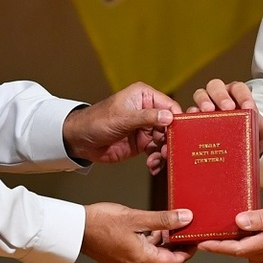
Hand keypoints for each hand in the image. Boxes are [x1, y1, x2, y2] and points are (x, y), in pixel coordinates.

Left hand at [64, 82, 179, 164]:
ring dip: (163, 153)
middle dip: (170, 141)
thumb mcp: (123, 118)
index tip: (182, 134)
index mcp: (144, 96)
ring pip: (165, 141)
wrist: (80, 141)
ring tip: (157, 161)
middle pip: (171, 126)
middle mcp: (148, 111)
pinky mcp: (142, 143)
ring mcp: (146, 128)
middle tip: (167, 152)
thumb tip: (169, 117)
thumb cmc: (96, 121)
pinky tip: (152, 166)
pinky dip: (157, 160)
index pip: (170, 106)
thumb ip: (147, 118)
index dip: (178, 120)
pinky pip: (156, 152)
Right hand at [81, 203, 194, 262]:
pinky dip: (151, 243)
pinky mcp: (121, 259)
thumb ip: (164, 219)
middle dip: (177, 245)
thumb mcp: (137, 218)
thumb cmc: (102, 222)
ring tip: (170, 225)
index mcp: (142, 259)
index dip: (188, 250)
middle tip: (186, 229)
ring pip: (154, 256)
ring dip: (163, 243)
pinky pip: (143, 254)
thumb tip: (187, 218)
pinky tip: (152, 227)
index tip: (196, 238)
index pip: (174, 261)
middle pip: (165, 260)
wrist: (76, 228)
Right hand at [189, 78, 262, 144]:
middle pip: (216, 86)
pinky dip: (189, 114)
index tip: (247, 107)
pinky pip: (188, 113)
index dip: (243, 95)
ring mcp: (205, 107)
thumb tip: (254, 119)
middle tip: (227, 108)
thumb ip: (260, 124)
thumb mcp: (260, 132)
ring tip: (208, 111)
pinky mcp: (194, 119)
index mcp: (236, 96)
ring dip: (204, 101)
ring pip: (200, 94)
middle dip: (221, 96)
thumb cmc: (249, 138)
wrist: (238, 155)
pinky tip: (192, 119)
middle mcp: (219, 97)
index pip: (238, 88)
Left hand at [199, 196, 262, 262]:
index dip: (219, 247)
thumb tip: (238, 222)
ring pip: (261, 260)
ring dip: (255, 249)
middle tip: (233, 230)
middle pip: (248, 255)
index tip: (204, 244)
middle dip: (238, 245)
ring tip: (260, 232)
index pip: (238, 249)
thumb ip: (262, 218)